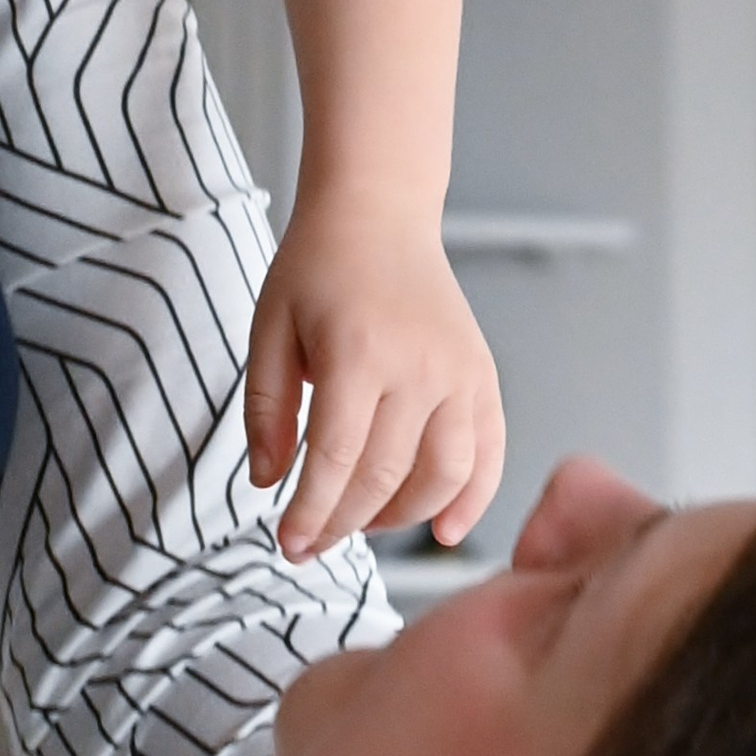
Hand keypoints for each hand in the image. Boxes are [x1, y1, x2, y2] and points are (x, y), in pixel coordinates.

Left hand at [245, 187, 504, 558]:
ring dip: (401, 517)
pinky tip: (445, 530)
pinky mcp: (482, 375)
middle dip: (343, 523)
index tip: (289, 544)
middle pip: (385, 476)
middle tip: (312, 543)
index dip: (311, 513)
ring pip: (442, 476)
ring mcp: (458, 372)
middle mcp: (417, 366)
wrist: (378, 211)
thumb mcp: (269, 327)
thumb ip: (265, 409)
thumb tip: (269, 483)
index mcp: (357, 352)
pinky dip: (473, 498)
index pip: (335, 459)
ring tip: (363, 524)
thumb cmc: (318, 266)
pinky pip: (489, 452)